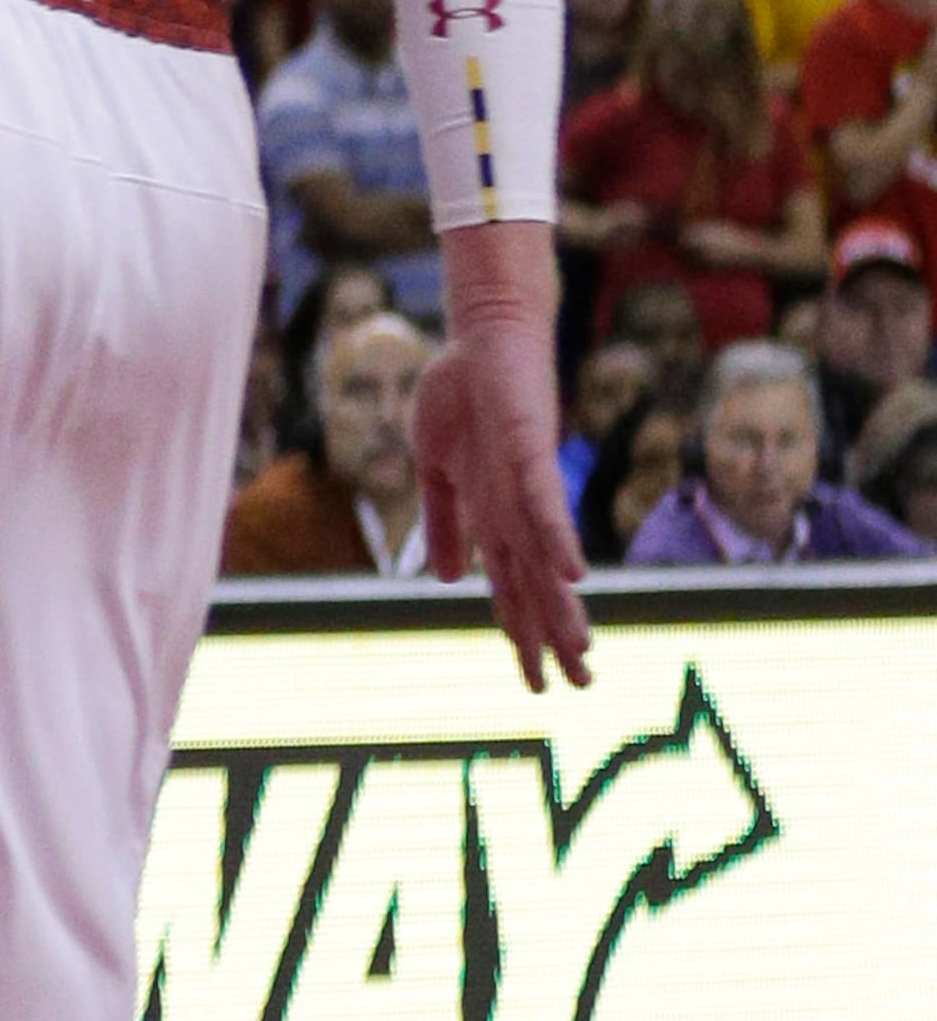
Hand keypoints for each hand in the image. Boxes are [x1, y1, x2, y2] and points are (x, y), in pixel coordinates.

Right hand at [414, 227, 588, 692]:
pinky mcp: (531, 449)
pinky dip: (557, 537)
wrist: (484, 334)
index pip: (511, 585)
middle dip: (556, 636)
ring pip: (547, 555)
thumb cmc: (463, 393)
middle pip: (537, 584)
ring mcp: (526, 482)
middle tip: (581, 686)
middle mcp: (516, 508)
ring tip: (583, 650)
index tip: (536, 681)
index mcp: (492, 515)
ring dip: (564, 604)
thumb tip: (452, 580)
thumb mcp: (437, 467)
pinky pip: (544, 501)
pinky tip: (574, 572)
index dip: (523, 633)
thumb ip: (445, 522)